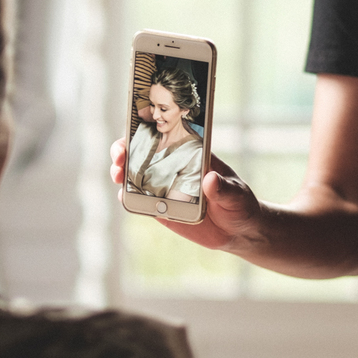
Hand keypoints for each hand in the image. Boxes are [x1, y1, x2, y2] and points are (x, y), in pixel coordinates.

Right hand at [110, 138, 264, 252]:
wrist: (237, 232)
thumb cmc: (240, 204)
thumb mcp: (237, 194)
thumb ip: (224, 188)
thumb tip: (210, 180)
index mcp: (191, 153)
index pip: (165, 133)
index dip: (145, 127)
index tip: (134, 125)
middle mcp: (173, 167)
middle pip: (141, 152)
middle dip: (124, 149)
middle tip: (119, 156)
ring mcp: (163, 187)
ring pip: (134, 175)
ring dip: (121, 172)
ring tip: (118, 175)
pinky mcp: (159, 209)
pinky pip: (139, 201)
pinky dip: (129, 198)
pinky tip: (125, 197)